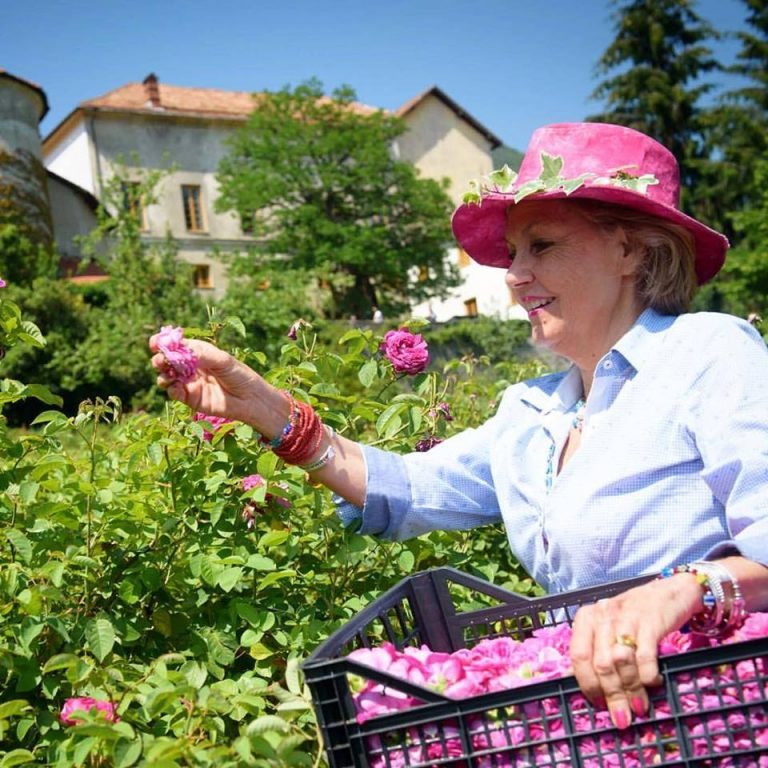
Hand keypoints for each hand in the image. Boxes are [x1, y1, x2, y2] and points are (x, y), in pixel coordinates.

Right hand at [149, 336, 269, 425]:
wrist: (250, 399)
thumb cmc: (240, 375)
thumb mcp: (223, 360)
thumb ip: (201, 355)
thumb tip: (180, 351)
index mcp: (198, 352)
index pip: (176, 345)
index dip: (163, 343)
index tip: (155, 343)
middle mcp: (191, 366)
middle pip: (167, 361)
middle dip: (160, 359)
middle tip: (161, 360)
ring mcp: (189, 382)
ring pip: (167, 376)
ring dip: (163, 374)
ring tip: (168, 374)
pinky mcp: (190, 398)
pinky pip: (174, 392)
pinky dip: (171, 389)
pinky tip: (176, 387)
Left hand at [570, 575, 700, 728]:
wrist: (670, 591)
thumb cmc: (635, 615)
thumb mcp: (610, 627)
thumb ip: (597, 650)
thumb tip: (585, 685)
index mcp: (587, 617)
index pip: (578, 655)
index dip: (587, 684)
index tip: (598, 704)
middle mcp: (604, 615)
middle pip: (601, 663)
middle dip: (612, 695)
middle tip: (622, 718)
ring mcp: (626, 617)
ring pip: (621, 662)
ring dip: (631, 689)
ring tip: (639, 707)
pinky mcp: (650, 622)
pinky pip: (645, 656)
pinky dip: (648, 676)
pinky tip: (654, 684)